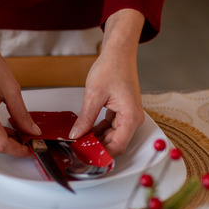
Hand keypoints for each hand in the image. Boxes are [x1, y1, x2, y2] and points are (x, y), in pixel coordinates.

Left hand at [69, 9, 144, 156]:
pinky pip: (111, 128)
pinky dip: (99, 131)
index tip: (84, 156)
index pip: (117, 146)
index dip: (101, 154)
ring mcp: (128, 116)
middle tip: (77, 149)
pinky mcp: (123, 112)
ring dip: (97, 139)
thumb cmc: (112, 67)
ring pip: (112, 137)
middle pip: (115, 144)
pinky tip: (85, 130)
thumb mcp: (94, 95)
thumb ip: (85, 118)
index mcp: (130, 117)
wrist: (119, 52)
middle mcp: (133, 119)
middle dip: (97, 147)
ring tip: (78, 140)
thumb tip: (76, 135)